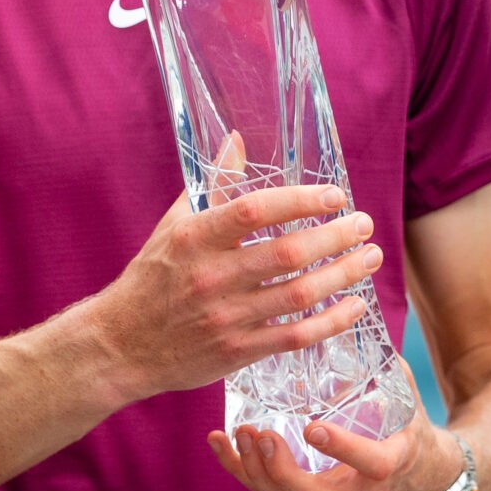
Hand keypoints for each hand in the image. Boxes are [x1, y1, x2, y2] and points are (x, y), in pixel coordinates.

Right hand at [84, 134, 383, 403]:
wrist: (120, 346)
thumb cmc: (153, 277)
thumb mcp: (176, 225)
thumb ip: (214, 184)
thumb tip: (238, 138)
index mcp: (197, 238)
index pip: (256, 210)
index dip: (301, 200)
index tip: (335, 195)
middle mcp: (213, 277)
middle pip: (288, 253)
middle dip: (336, 237)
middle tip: (364, 224)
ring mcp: (227, 317)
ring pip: (300, 294)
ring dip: (343, 274)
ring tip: (370, 257)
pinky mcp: (238, 352)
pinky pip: (295, 336)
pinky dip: (331, 322)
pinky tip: (355, 305)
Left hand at [206, 362, 458, 490]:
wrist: (410, 484)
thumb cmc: (405, 432)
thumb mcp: (406, 404)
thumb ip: (386, 369)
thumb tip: (358, 317)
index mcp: (388, 465)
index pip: (370, 463)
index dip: (342, 448)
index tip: (314, 426)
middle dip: (285, 471)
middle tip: (264, 435)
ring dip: (257, 471)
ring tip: (240, 433)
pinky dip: (238, 469)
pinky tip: (218, 441)